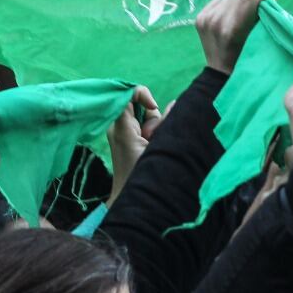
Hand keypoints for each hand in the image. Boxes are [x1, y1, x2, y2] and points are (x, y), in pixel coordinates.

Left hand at [106, 85, 160, 205]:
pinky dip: (152, 132)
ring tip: (152, 146)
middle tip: (152, 137)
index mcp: (121, 126)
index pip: (126, 93)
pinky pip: (143, 126)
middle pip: (139, 105)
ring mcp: (121, 133)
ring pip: (144, 117)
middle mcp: (117, 126)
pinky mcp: (127, 139)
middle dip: (153, 116)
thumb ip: (167, 122)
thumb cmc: (142, 175)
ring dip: (154, 127)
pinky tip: (152, 145)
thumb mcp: (158, 147)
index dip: (142, 94)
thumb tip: (174, 103)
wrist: (129, 198)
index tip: (153, 106)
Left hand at [195, 0, 275, 74]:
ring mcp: (206, 17)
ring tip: (244, 16)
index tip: (271, 1)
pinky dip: (231, 4)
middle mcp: (216, 19)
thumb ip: (264, 18)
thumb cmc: (247, 60)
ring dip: (242, 0)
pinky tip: (232, 18)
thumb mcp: (261, 41)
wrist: (219, 74)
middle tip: (260, 8)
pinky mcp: (200, 16)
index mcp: (232, 28)